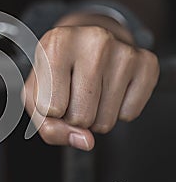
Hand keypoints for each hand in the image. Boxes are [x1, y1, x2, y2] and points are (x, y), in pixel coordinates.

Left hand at [22, 12, 158, 150]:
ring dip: (95, 116)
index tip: (53, 90)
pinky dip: (117, 111)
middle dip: (74, 116)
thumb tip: (85, 141)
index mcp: (57, 43)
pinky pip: (128, 114)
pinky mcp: (146, 63)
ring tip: (90, 89)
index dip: (50, 110)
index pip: (51, 109)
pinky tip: (109, 88)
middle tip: (73, 91)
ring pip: (105, 121)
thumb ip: (48, 126)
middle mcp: (93, 40)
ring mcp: (124, 50)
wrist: (84, 42)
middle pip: (80, 117)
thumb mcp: (36, 95)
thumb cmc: (55, 70)